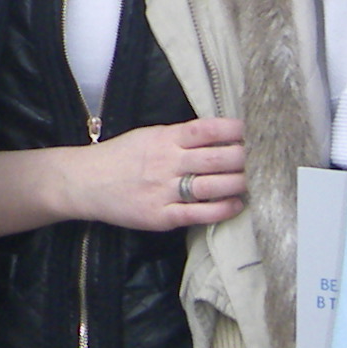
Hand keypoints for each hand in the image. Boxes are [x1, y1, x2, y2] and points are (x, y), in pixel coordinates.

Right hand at [83, 116, 247, 231]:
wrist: (85, 183)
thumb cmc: (119, 157)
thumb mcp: (148, 136)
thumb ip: (179, 137)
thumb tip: (217, 135)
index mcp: (164, 139)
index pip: (206, 130)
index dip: (233, 130)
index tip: (252, 132)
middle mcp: (167, 163)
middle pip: (216, 159)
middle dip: (244, 159)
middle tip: (262, 160)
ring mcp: (164, 191)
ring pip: (212, 186)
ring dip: (238, 183)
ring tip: (253, 181)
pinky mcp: (160, 216)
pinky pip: (197, 213)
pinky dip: (221, 209)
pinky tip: (236, 205)